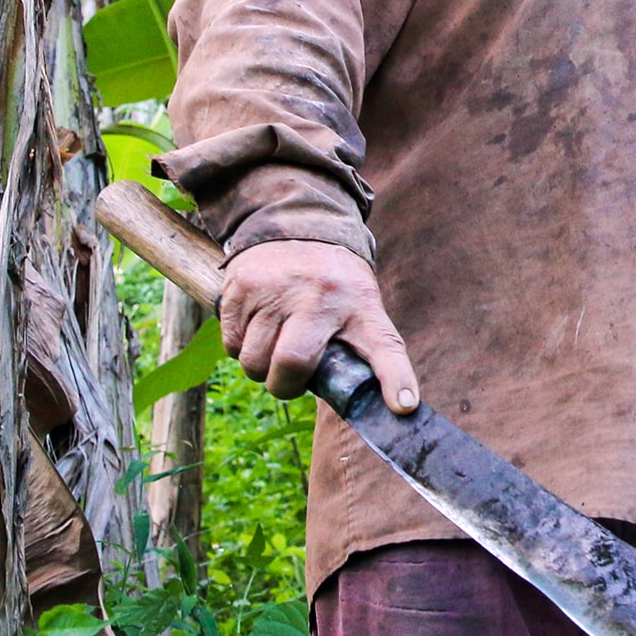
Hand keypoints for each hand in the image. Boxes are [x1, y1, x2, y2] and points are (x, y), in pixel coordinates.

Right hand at [218, 239, 422, 411]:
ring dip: (259, 365)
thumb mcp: (365, 311)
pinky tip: (257, 326)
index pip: (385, 347)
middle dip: (284, 385)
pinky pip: (231, 343)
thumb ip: (376, 357)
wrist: (300, 226)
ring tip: (273, 343)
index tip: (404, 408)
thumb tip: (400, 409)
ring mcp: (275, 288)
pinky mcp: (241, 285)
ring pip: (252, 360)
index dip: (396, 380)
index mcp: (359, 307)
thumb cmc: (337, 287)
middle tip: (289, 375)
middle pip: (291, 364)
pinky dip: (239, 346)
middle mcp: (318, 295)